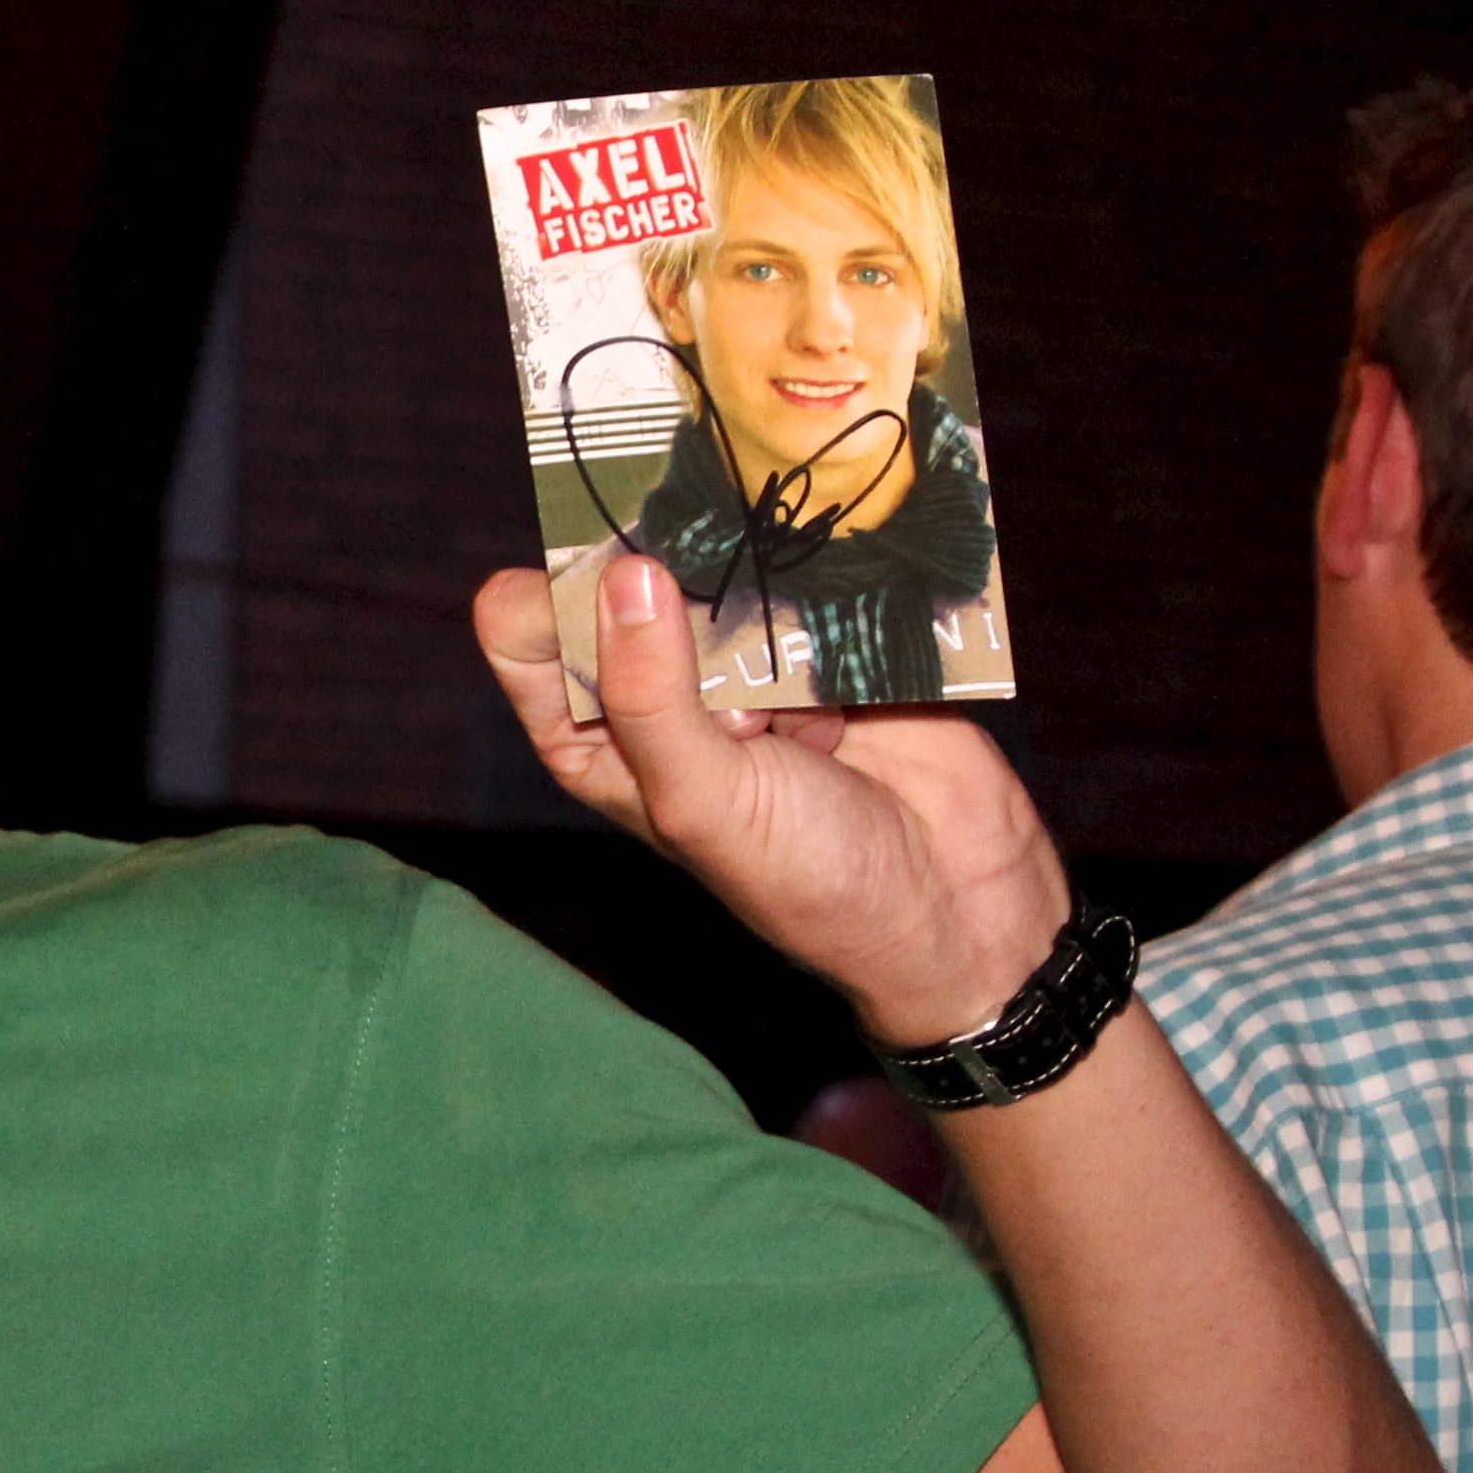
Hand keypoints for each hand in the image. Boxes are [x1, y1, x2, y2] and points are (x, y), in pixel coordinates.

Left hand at [472, 554, 1069, 1043]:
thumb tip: (625, 575)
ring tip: (798, 698)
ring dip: (761, 611)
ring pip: (718, 569)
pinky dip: (829, 609)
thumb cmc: (804, 876)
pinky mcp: (822, 642)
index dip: (559, 597)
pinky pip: (807, 581)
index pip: (523, 628)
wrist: (948, 903)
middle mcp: (651, 689)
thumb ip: (652, 696)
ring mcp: (737, 661)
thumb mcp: (703, 800)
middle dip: (675, 590)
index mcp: (590, 733)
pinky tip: (852, 697)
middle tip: (731, 651)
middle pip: (619, 579)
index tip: (630, 599)